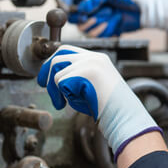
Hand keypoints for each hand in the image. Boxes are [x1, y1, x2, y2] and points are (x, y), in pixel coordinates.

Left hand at [37, 45, 160, 158]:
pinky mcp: (87, 72)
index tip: (47, 77)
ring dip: (54, 88)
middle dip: (47, 69)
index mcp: (98, 59)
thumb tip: (54, 78)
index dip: (54, 62)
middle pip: (59, 54)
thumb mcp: (91, 87)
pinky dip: (63, 94)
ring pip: (57, 68)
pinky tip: (75, 103)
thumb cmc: (108, 108)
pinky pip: (61, 81)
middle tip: (43, 85)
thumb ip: (77, 78)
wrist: (125, 116)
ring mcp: (91, 62)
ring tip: (61, 103)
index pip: (69, 51)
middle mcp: (94, 57)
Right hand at [62, 0, 167, 36]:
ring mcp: (98, 18)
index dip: (65, 2)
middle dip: (82, 17)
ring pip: (84, 27)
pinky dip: (104, 31)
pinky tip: (114, 24)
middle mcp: (92, 6)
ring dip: (96, 24)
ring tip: (110, 16)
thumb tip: (81, 8)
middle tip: (93, 16)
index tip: (67, 9)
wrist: (147, 8)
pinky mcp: (105, 29)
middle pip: (74, 16)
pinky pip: (96, 35)